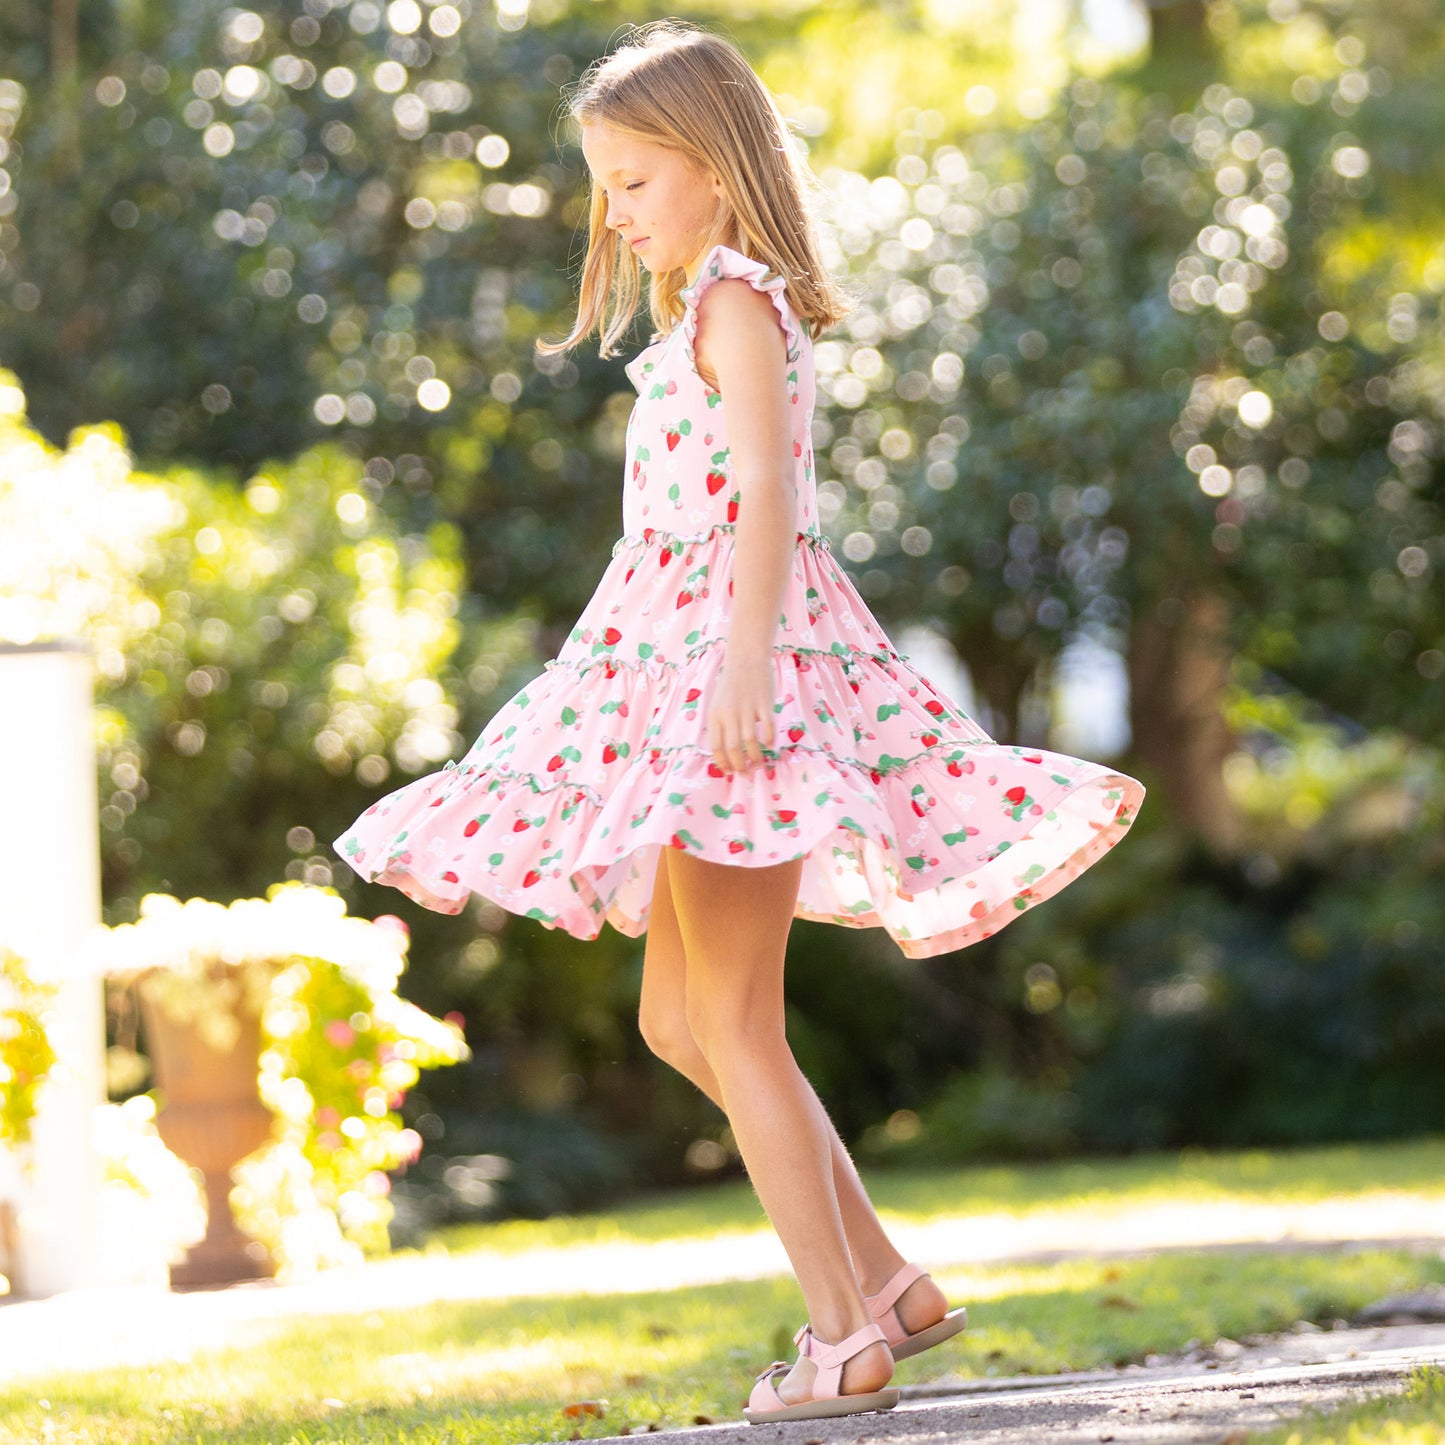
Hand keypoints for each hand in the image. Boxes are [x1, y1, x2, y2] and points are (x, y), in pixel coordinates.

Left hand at [706, 645, 774, 774]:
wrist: (746, 659)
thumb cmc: (732, 686)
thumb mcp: (718, 705)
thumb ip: (721, 726)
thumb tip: (727, 754)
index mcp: (715, 715)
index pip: (716, 747)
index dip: (722, 763)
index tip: (730, 772)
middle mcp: (729, 714)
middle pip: (733, 748)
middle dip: (740, 766)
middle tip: (746, 775)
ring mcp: (747, 709)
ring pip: (750, 741)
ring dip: (755, 758)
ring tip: (759, 764)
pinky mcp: (764, 704)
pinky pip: (767, 727)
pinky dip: (768, 740)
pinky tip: (769, 745)